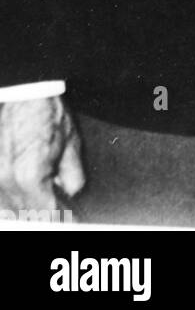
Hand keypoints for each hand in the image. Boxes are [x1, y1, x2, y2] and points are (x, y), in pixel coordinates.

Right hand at [0, 96, 84, 213]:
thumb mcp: (70, 144)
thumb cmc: (47, 113)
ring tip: (38, 199)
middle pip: (24, 216)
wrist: (23, 90)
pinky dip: (8, 198)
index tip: (69, 219)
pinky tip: (21, 190)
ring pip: (6, 209)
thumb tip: (71, 194)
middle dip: (41, 215)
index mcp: (30, 179)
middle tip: (56, 208)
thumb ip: (73, 176)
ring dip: (23, 209)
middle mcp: (7, 182)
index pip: (46, 216)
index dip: (60, 219)